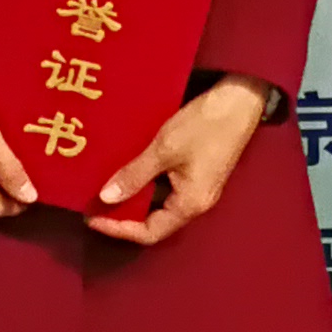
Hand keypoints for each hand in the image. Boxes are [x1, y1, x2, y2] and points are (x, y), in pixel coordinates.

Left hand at [87, 76, 276, 246]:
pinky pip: (165, 185)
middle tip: (92, 200)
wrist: (240, 99)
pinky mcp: (196, 171)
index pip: (148, 232)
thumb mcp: (164, 149)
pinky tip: (127, 167)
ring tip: (104, 183)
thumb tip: (106, 197)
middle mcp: (194, 203)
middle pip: (153, 220)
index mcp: (189, 204)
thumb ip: (135, 175)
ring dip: (132, 195)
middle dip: (122, 213)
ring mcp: (196, 187)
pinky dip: (144, 180)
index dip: (118, 229)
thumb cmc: (205, 125)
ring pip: (157, 201)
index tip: (92, 217)